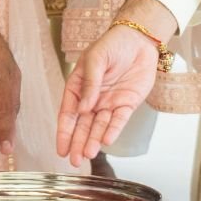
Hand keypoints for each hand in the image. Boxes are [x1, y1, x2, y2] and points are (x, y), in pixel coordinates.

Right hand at [56, 0, 170, 164]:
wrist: (139, 40)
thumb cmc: (112, 44)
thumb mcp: (95, 59)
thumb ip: (89, 83)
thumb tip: (83, 108)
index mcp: (78, 87)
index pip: (68, 114)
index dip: (64, 132)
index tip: (61, 149)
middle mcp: (92, 99)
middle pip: (83, 126)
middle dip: (78, 143)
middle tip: (74, 160)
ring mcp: (109, 103)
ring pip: (99, 127)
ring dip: (93, 141)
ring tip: (87, 154)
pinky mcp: (126, 104)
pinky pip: (119, 121)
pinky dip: (113, 131)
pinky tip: (106, 141)